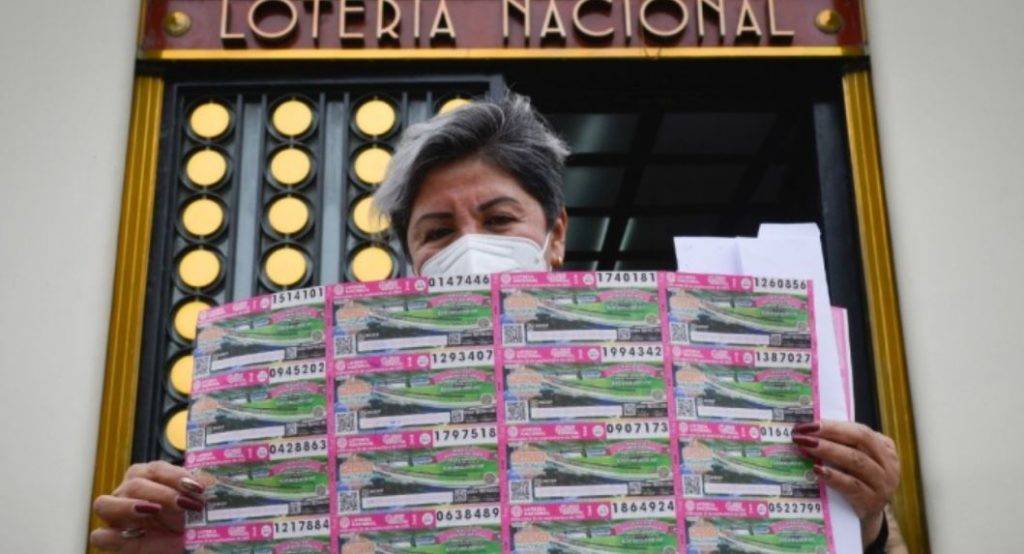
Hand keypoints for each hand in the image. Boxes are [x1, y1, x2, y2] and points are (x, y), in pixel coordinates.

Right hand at [90, 461, 205, 551]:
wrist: (189, 545)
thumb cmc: (192, 521)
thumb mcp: (199, 502)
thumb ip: (200, 489)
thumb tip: (210, 480)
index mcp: (151, 479)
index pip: (155, 469)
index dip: (175, 475)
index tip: (197, 487)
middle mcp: (130, 493)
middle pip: (133, 483)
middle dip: (162, 492)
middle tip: (185, 504)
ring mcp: (118, 517)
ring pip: (104, 503)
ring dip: (128, 506)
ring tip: (153, 511)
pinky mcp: (114, 540)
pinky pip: (100, 535)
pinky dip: (113, 535)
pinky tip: (137, 535)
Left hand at [791, 420, 899, 545]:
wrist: (863, 517)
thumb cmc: (854, 480)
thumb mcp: (854, 460)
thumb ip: (840, 444)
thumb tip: (808, 429)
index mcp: (885, 448)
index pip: (860, 430)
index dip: (833, 425)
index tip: (808, 423)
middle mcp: (888, 464)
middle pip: (860, 440)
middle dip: (829, 433)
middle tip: (803, 432)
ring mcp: (883, 484)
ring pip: (856, 461)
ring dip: (828, 451)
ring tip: (806, 445)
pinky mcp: (872, 502)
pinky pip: (852, 485)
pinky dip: (833, 476)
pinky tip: (816, 470)